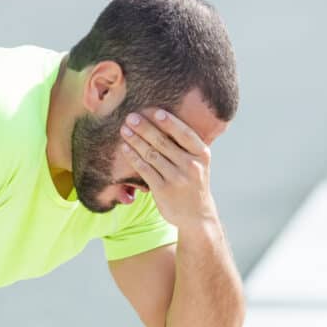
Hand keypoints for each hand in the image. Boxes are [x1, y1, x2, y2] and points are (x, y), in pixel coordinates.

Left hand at [119, 108, 216, 229]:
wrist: (197, 215)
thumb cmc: (194, 182)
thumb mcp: (199, 163)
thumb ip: (187, 146)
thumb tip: (163, 120)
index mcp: (202, 154)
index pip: (184, 134)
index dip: (169, 122)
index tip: (154, 111)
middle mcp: (191, 165)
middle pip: (163, 142)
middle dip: (145, 128)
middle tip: (131, 116)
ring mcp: (177, 178)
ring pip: (151, 154)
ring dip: (135, 140)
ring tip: (124, 129)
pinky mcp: (163, 190)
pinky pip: (145, 170)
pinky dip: (133, 157)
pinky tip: (125, 148)